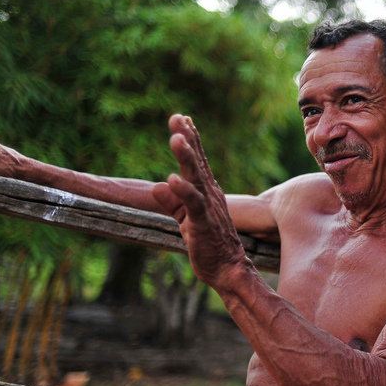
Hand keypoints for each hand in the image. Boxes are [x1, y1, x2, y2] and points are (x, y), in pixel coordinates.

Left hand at [151, 114, 250, 289]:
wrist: (228, 269)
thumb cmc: (209, 245)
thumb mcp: (185, 220)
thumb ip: (173, 202)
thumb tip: (158, 185)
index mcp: (206, 192)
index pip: (197, 161)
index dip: (190, 139)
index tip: (182, 118)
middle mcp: (209, 194)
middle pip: (196, 162)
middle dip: (187, 138)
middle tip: (177, 117)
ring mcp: (208, 207)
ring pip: (196, 178)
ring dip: (186, 157)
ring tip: (176, 138)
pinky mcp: (204, 223)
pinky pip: (193, 204)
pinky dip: (184, 191)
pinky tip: (172, 179)